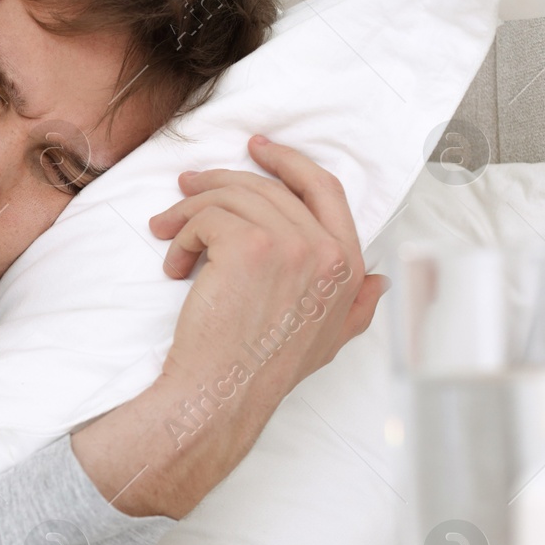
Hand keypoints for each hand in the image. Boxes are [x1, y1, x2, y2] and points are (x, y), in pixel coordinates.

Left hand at [70, 135, 387, 517]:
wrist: (223, 394)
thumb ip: (357, 307)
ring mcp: (289, 247)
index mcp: (348, 266)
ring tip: (166, 233)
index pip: (325, 189)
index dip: (289, 162)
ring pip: (231, 197)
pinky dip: (180, 235)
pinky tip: (173, 265)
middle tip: (186, 186)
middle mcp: (326, 252)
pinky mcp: (246, 247)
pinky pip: (206, 217)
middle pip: (268, 187)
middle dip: (220, 181)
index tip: (257, 149)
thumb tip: (378, 281)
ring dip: (189, 211)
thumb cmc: (263, 370)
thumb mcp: (330, 341)